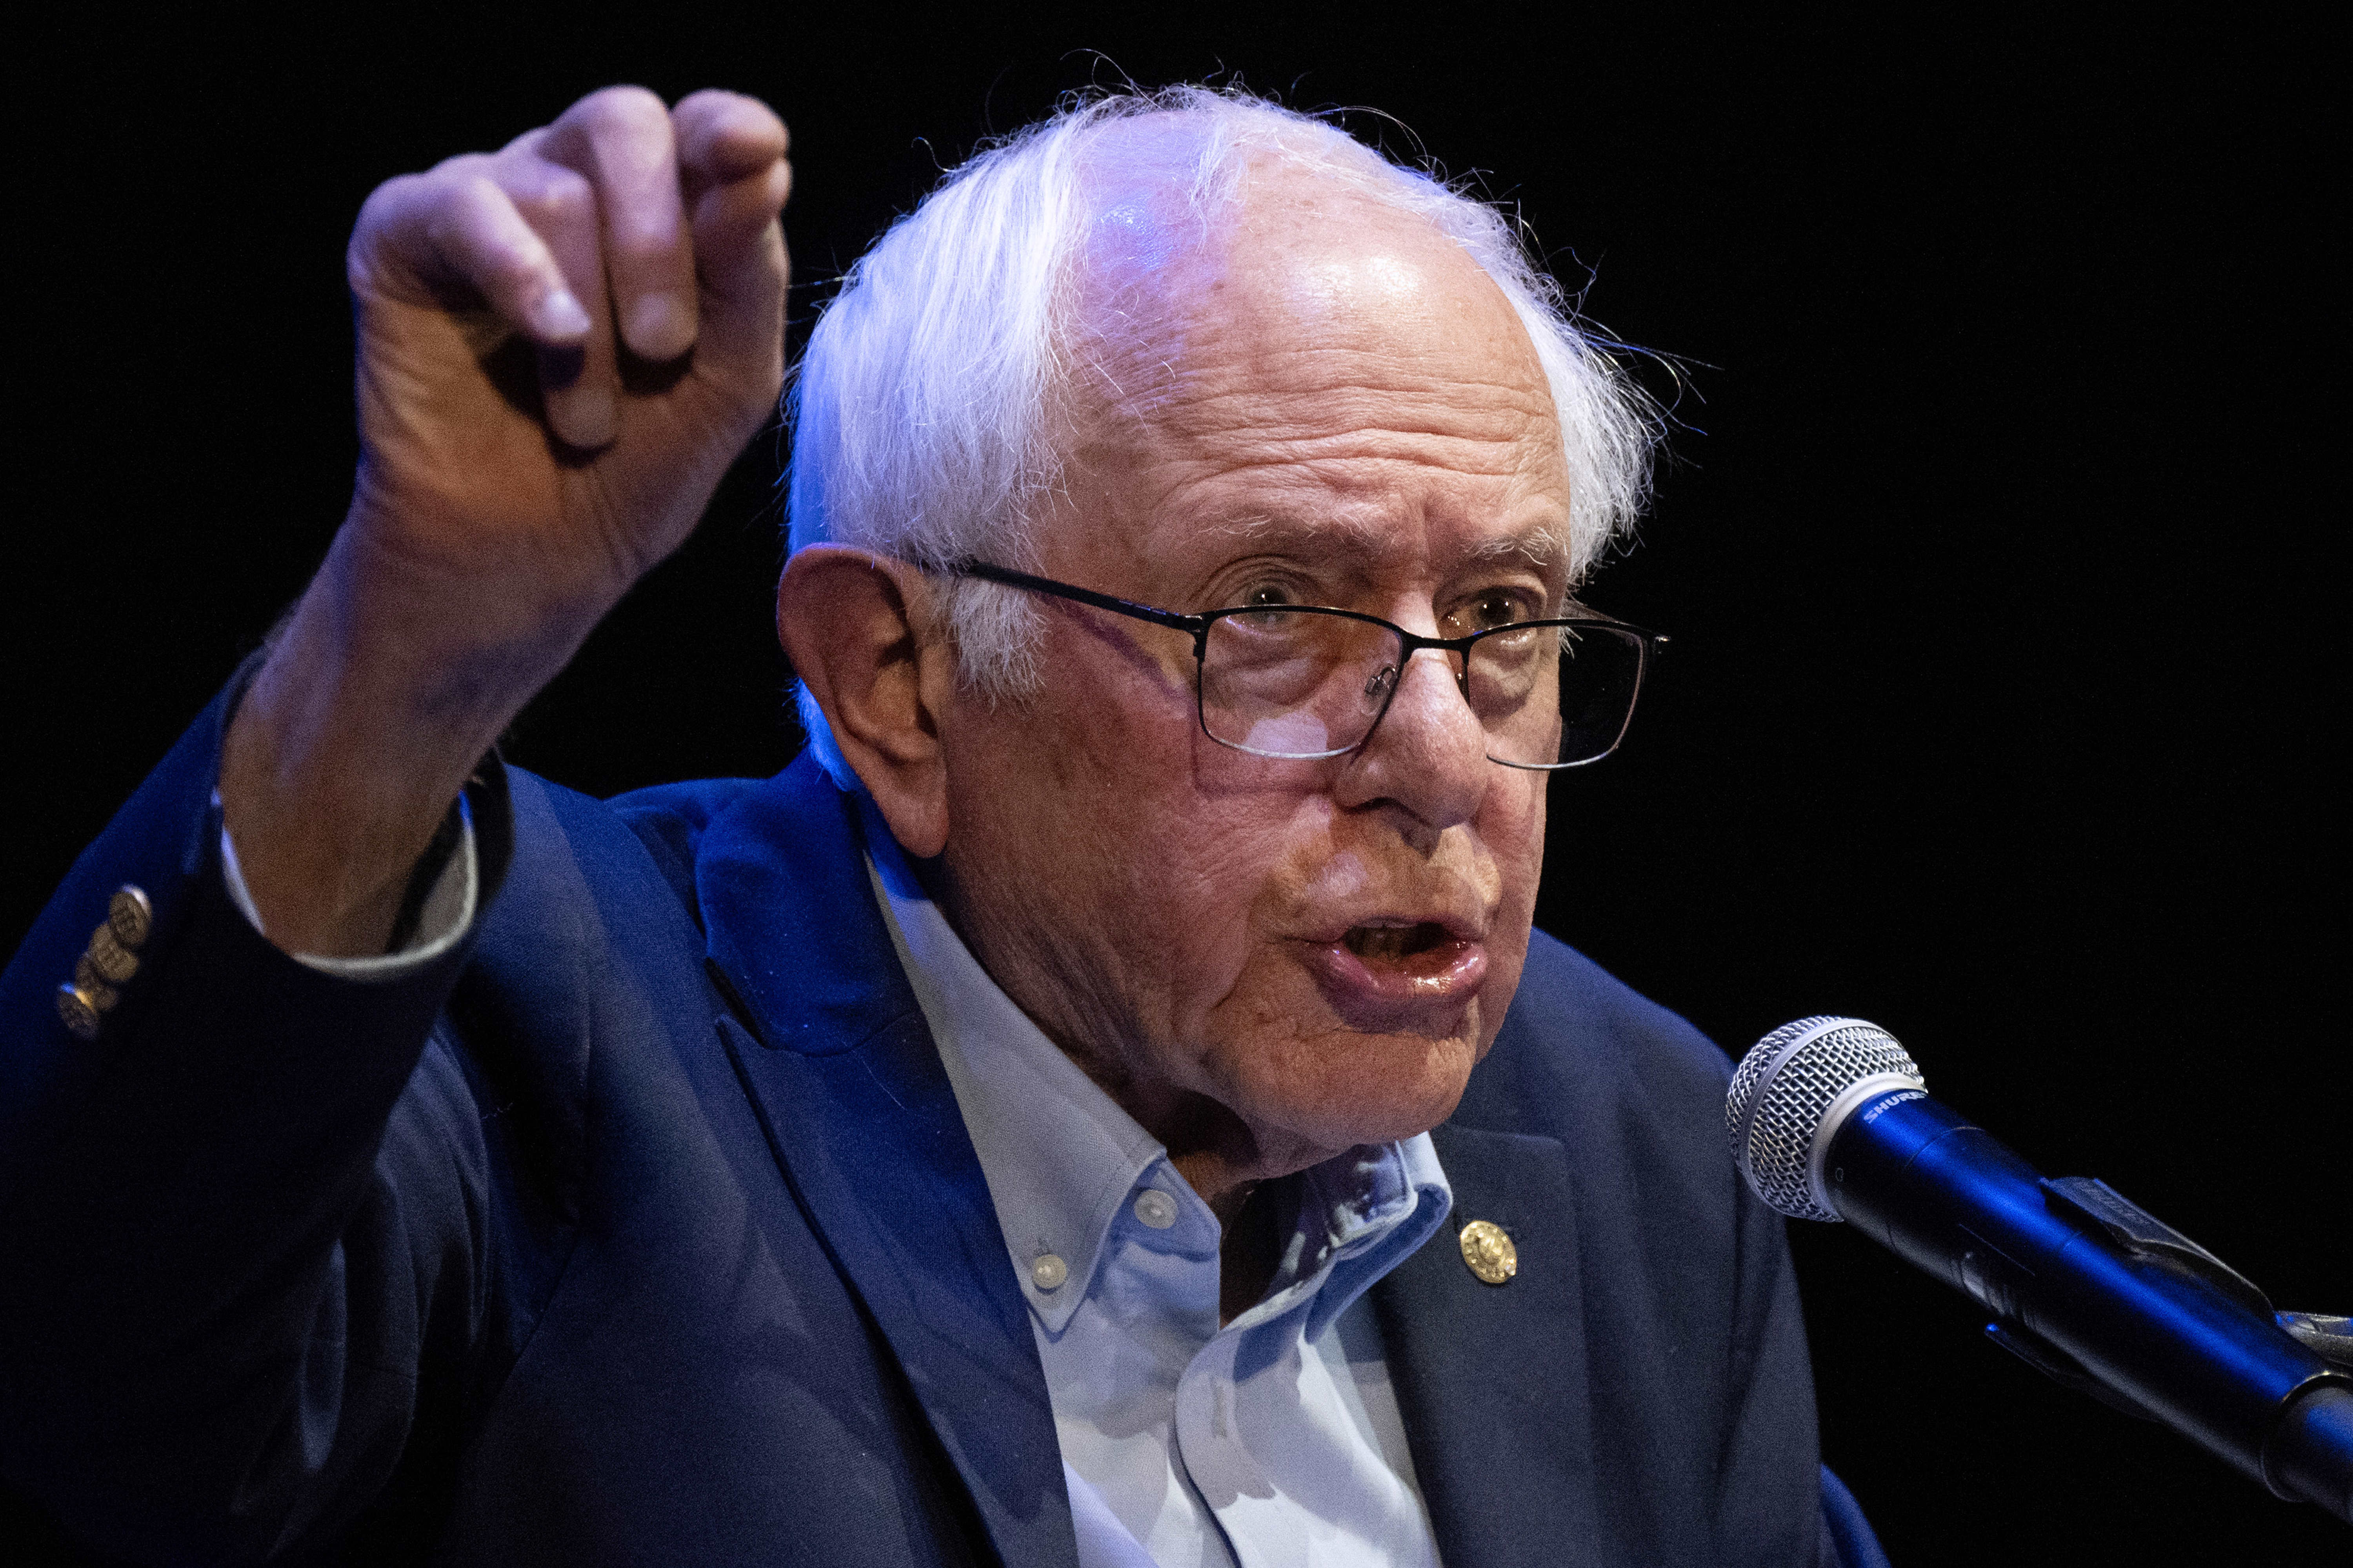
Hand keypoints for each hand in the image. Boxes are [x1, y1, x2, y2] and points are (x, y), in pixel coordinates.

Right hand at [343, 84, 790, 657]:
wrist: (529, 565)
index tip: (756, 151)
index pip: (698, 129)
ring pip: (556, 191)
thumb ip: (746, 272)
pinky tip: (552, 335)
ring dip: (590, 328)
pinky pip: (462, 207)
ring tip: (588, 420)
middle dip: (658, 240)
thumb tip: (761, 160)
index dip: (727, 129)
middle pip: (624, 124)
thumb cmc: (635, 470)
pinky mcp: (400, 237)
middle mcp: (568, 182)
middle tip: (663, 345)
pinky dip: (518, 272)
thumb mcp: (724, 379)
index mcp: (657, 208)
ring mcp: (482, 202)